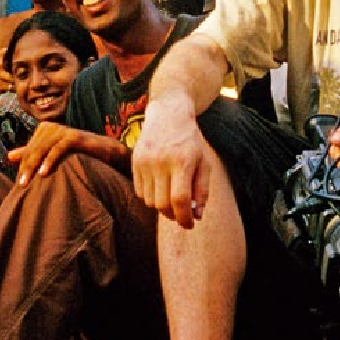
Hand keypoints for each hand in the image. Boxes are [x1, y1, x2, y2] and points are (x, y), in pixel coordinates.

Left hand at [8, 121, 88, 182]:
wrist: (105, 152)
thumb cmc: (78, 154)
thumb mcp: (52, 154)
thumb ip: (32, 154)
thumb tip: (9, 156)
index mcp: (44, 130)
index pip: (28, 150)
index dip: (23, 166)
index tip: (19, 185)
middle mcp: (51, 127)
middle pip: (33, 150)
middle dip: (26, 168)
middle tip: (20, 186)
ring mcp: (63, 130)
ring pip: (42, 149)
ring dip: (33, 166)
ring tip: (26, 183)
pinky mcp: (74, 137)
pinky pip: (58, 148)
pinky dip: (49, 160)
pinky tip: (43, 173)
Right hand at [131, 104, 211, 226]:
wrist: (168, 114)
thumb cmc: (190, 142)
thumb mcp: (204, 162)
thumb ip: (202, 190)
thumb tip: (196, 216)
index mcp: (182, 161)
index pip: (180, 199)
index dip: (184, 218)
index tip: (190, 225)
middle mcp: (161, 162)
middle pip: (163, 204)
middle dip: (174, 215)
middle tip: (181, 214)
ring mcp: (145, 162)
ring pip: (150, 202)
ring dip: (162, 206)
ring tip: (171, 196)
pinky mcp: (135, 162)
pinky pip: (141, 192)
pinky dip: (151, 196)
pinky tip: (160, 186)